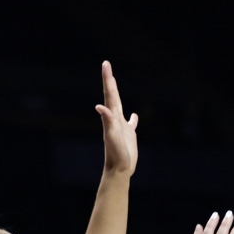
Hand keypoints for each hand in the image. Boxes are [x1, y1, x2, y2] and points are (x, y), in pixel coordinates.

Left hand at [94, 61, 138, 177]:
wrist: (118, 170)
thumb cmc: (115, 154)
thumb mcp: (112, 137)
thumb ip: (108, 121)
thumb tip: (100, 106)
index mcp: (112, 117)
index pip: (109, 94)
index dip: (108, 79)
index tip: (105, 64)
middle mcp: (115, 119)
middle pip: (112, 95)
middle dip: (109, 80)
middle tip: (106, 65)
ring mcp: (122, 127)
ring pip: (119, 106)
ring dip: (116, 94)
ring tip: (114, 83)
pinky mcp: (129, 135)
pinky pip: (131, 123)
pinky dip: (132, 118)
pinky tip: (134, 115)